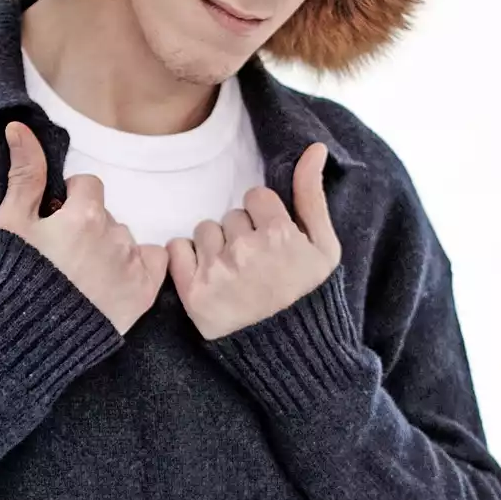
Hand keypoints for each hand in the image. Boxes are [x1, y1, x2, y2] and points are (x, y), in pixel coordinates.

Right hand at [0, 120, 168, 336]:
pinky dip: (138, 265)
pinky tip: (112, 280)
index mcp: (84, 214)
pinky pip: (154, 261)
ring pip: (126, 239)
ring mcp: (132, 264)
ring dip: (110, 249)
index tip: (55, 225)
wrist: (29, 338)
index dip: (69, 203)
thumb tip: (20, 127)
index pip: (88, 187)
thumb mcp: (10, 224)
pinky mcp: (144, 293)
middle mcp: (115, 234)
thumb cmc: (16, 279)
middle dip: (89, 228)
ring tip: (83, 276)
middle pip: (107, 215)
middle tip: (64, 257)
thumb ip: (24, 174)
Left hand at [164, 143, 341, 340]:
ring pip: (204, 230)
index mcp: (280, 234)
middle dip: (242, 234)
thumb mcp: (324, 246)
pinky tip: (208, 276)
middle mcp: (246, 250)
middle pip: (230, 216)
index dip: (265, 219)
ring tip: (235, 274)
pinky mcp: (193, 292)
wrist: (292, 351)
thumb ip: (311, 194)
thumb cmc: (310, 295)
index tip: (272, 242)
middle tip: (256, 264)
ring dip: (215, 246)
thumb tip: (313, 148)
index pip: (256, 198)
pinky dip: (187, 259)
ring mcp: (218, 271)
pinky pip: (176, 249)